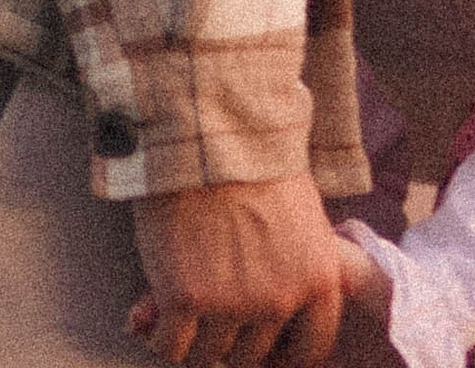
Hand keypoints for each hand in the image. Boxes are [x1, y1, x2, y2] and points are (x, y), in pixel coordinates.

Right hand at [127, 171, 388, 367]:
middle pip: (250, 357)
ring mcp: (232, 304)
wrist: (211, 130)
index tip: (258, 345)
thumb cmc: (254, 163)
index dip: (281, 355)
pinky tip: (155, 310)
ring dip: (193, 336)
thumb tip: (281, 315)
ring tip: (184, 299)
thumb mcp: (301, 218)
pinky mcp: (184, 301)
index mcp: (319, 279)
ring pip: (207, 356)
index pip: (310, 351)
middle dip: (229, 338)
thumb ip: (297, 270)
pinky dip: (159, 335)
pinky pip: (169, 349)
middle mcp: (280, 300)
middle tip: (212, 309)